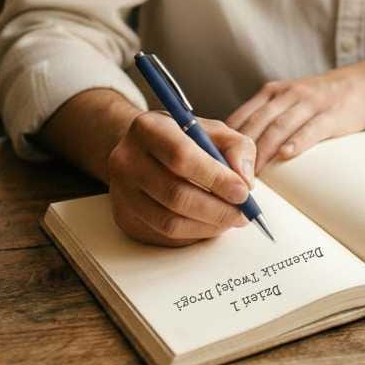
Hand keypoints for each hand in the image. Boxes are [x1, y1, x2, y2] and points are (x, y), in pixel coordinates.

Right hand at [107, 111, 256, 246]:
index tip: (243, 192)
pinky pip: (164, 236)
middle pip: (175, 195)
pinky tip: (209, 223)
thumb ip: (237, 147)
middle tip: (243, 214)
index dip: (216, 178)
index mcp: (148, 129)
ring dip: (208, 226)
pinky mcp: (125, 218)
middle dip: (217, 209)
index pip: (181, 157)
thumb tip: (244, 180)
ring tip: (231, 219)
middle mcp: (126, 160)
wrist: (142, 150)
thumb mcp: (212, 130)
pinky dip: (194, 234)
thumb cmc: (183, 139)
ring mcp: (121, 192)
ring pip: (169, 222)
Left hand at [226, 66, 364, 173]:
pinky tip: (286, 155)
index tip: (215, 162)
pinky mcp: (331, 115)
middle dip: (240, 150)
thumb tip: (231, 147)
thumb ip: (262, 117)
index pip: (242, 116)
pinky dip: (297, 142)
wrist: (361, 86)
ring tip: (251, 174)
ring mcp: (309, 103)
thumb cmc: (318, 100)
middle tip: (228, 175)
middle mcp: (287, 95)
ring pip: (279, 127)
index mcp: (271, 92)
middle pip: (257, 123)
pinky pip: (311, 128)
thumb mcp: (286, 99)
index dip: (226, 140)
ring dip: (263, 151)